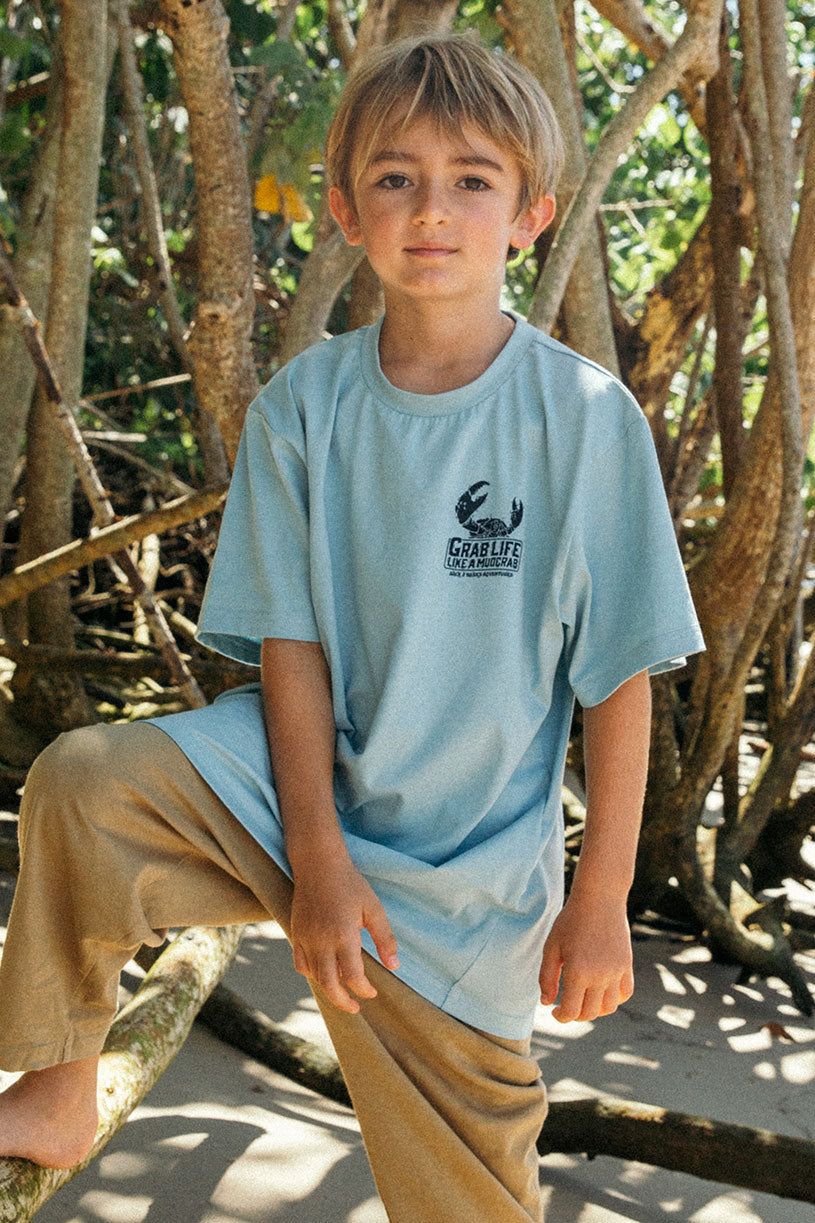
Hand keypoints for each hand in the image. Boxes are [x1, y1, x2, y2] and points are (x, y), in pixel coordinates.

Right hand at [290, 857, 398, 1014]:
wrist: (318, 864)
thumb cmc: (351, 884)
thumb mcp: (374, 908)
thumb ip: (384, 938)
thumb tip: (395, 966)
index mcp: (343, 935)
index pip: (353, 976)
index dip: (364, 990)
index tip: (372, 992)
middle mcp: (321, 941)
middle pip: (329, 985)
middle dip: (343, 1001)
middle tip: (355, 1007)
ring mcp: (305, 938)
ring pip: (314, 976)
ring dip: (329, 988)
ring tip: (342, 991)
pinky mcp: (295, 933)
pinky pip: (300, 964)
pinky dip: (311, 974)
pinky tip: (324, 973)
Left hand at [539, 890, 633, 1022]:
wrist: (599, 899)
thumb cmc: (571, 921)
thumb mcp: (552, 947)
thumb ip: (547, 977)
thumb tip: (546, 1003)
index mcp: (578, 973)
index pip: (572, 1011)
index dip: (561, 1017)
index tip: (555, 1011)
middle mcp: (600, 976)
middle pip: (590, 1013)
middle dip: (576, 1015)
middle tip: (566, 1006)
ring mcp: (616, 972)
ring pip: (609, 1007)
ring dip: (595, 1010)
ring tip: (584, 1000)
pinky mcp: (627, 965)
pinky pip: (625, 993)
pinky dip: (615, 998)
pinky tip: (602, 992)